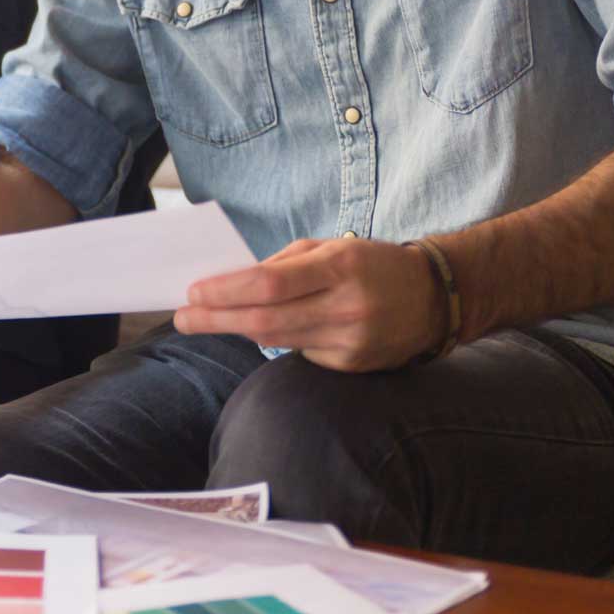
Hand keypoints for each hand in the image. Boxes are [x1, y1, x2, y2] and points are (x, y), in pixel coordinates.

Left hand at [172, 237, 444, 371]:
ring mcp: (350, 341)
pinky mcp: (351, 366)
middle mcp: (346, 307)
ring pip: (277, 340)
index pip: (270, 283)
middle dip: (216, 319)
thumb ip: (283, 263)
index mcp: (340, 266)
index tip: (194, 291)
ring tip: (204, 321)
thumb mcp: (331, 247)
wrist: (433, 299)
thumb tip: (232, 283)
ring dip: (236, 330)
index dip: (227, 290)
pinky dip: (273, 340)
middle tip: (181, 318)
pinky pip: (299, 353)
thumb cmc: (371, 264)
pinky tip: (256, 330)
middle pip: (266, 320)